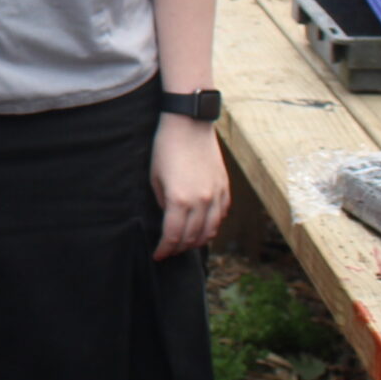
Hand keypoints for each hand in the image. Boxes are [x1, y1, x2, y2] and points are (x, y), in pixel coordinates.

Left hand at [149, 113, 229, 260]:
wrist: (189, 124)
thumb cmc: (166, 148)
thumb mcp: (155, 178)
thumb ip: (163, 203)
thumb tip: (169, 218)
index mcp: (178, 200)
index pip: (172, 236)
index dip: (164, 249)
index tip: (158, 255)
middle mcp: (201, 201)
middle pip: (192, 238)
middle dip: (179, 248)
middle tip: (170, 251)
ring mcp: (216, 195)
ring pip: (210, 230)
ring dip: (197, 241)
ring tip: (186, 243)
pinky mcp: (224, 187)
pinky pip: (221, 215)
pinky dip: (212, 226)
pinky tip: (204, 227)